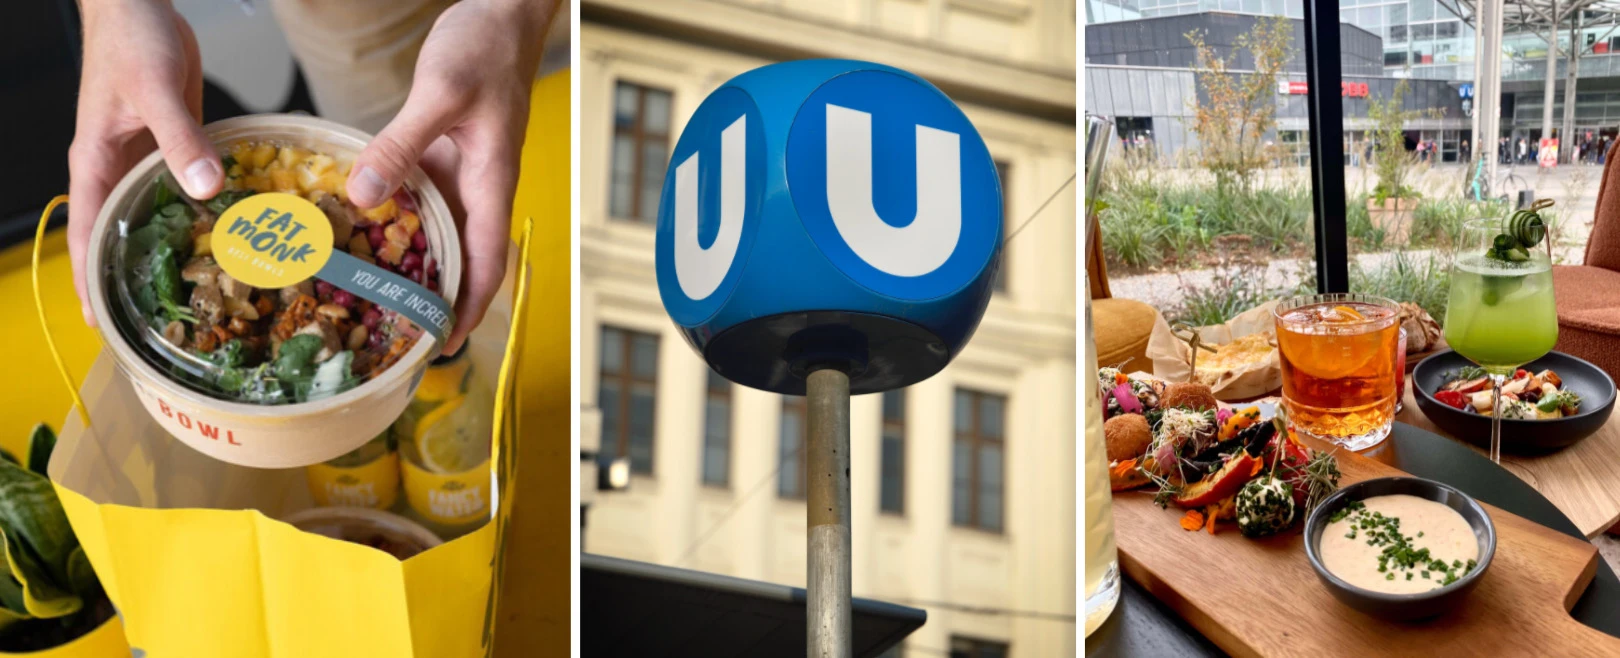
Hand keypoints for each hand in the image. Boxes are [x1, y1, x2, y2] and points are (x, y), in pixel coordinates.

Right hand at [67, 0, 220, 325]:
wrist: (141, 3)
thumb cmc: (131, 40)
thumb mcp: (155, 91)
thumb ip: (180, 139)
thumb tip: (205, 188)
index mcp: (96, 161)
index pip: (85, 232)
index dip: (89, 279)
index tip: (101, 324)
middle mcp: (118, 166)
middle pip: (122, 231)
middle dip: (138, 272)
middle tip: (170, 319)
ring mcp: (148, 156)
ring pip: (158, 211)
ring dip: (178, 242)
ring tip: (209, 286)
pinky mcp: (177, 142)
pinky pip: (188, 184)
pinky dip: (205, 207)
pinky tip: (234, 229)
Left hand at [346, 0, 554, 354]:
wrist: (500, 13)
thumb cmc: (484, 49)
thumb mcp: (440, 94)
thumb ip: (402, 144)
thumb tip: (363, 196)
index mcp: (491, 182)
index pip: (487, 263)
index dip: (468, 309)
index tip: (441, 345)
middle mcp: (478, 189)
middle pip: (463, 261)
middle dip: (435, 302)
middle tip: (394, 338)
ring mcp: (458, 175)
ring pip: (438, 236)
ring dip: (411, 268)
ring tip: (371, 301)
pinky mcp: (440, 159)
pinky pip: (417, 204)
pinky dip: (393, 225)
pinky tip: (357, 236)